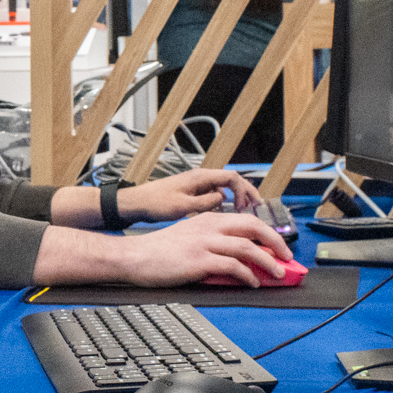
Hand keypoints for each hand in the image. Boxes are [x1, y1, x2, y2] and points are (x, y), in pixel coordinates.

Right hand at [120, 210, 290, 286]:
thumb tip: (239, 259)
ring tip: (278, 273)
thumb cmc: (159, 251)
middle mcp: (209, 227)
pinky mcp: (199, 260)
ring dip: (268, 261)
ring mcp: (204, 242)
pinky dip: (248, 275)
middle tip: (287, 257)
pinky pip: (232, 266)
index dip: (267, 233)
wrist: (134, 256)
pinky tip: (252, 283)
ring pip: (247, 247)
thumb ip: (213, 242)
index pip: (246, 220)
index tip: (279, 245)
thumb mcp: (189, 237)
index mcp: (207, 219)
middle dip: (276, 243)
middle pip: (253, 227)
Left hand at [121, 168, 259, 222]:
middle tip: (256, 208)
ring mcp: (197, 185)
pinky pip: (214, 195)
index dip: (244, 191)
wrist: (137, 203)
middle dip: (246, 193)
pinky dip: (223, 203)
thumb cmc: (155, 203)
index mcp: (200, 177)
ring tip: (243, 213)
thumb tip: (223, 199)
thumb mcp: (182, 206)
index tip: (248, 207)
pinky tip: (224, 215)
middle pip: (232, 181)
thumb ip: (204, 202)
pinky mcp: (193, 193)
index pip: (232, 178)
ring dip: (235, 198)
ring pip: (224, 188)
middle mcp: (201, 178)